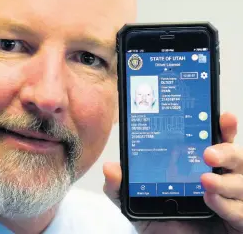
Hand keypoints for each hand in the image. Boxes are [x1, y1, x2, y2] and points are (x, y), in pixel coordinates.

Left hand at [103, 112, 239, 233]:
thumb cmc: (160, 221)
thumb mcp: (138, 202)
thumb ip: (122, 186)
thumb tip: (110, 168)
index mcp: (200, 166)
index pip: (216, 142)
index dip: (222, 128)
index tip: (222, 117)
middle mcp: (221, 179)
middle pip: (237, 157)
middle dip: (226, 151)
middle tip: (208, 154)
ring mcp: (234, 199)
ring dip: (225, 181)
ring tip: (204, 182)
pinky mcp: (239, 220)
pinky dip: (228, 205)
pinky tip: (210, 201)